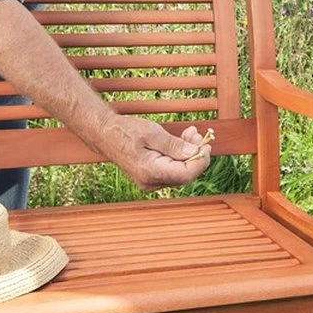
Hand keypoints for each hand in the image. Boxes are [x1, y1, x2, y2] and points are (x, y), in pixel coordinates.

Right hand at [88, 114, 210, 190]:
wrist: (105, 134)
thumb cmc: (126, 131)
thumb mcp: (152, 132)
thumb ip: (174, 145)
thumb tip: (195, 153)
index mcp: (150, 171)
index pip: (186, 174)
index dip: (200, 161)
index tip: (207, 145)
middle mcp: (151, 182)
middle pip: (185, 173)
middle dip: (195, 154)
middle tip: (198, 134)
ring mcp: (150, 182)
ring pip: (180, 171)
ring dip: (188, 152)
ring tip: (190, 133)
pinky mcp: (151, 177)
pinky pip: (172, 169)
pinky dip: (179, 155)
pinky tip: (182, 140)